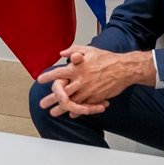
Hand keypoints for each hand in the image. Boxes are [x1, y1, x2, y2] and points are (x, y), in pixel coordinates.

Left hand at [36, 45, 155, 117]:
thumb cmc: (107, 58)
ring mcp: (88, 90)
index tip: (40, 80)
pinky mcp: (96, 98)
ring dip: (61, 108)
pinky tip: (72, 114)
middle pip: (62, 92)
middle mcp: (81, 80)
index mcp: (77, 68)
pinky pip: (84, 106)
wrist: (123, 69)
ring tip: (53, 113)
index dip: (48, 76)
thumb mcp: (89, 50)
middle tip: (42, 104)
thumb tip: (62, 53)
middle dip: (51, 99)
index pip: (58, 73)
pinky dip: (77, 111)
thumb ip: (74, 51)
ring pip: (71, 102)